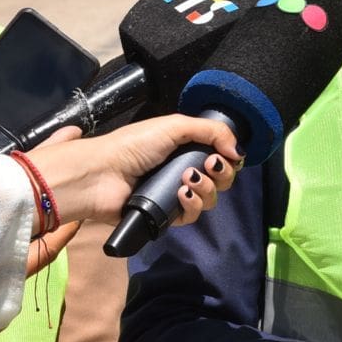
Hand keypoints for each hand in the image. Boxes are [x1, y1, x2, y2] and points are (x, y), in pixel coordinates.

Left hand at [28, 113, 241, 226]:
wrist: (101, 174)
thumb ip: (211, 132)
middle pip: (220, 178)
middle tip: (210, 165)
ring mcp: (173, 194)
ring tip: (186, 179)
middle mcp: (181, 170)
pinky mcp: (165, 215)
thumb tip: (239, 151)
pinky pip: (191, 215)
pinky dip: (191, 204)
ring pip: (209, 198)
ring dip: (206, 188)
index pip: (219, 155)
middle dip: (222, 172)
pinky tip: (180, 194)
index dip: (228, 156)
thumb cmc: (133, 145)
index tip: (227, 154)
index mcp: (183, 147)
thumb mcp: (175, 126)